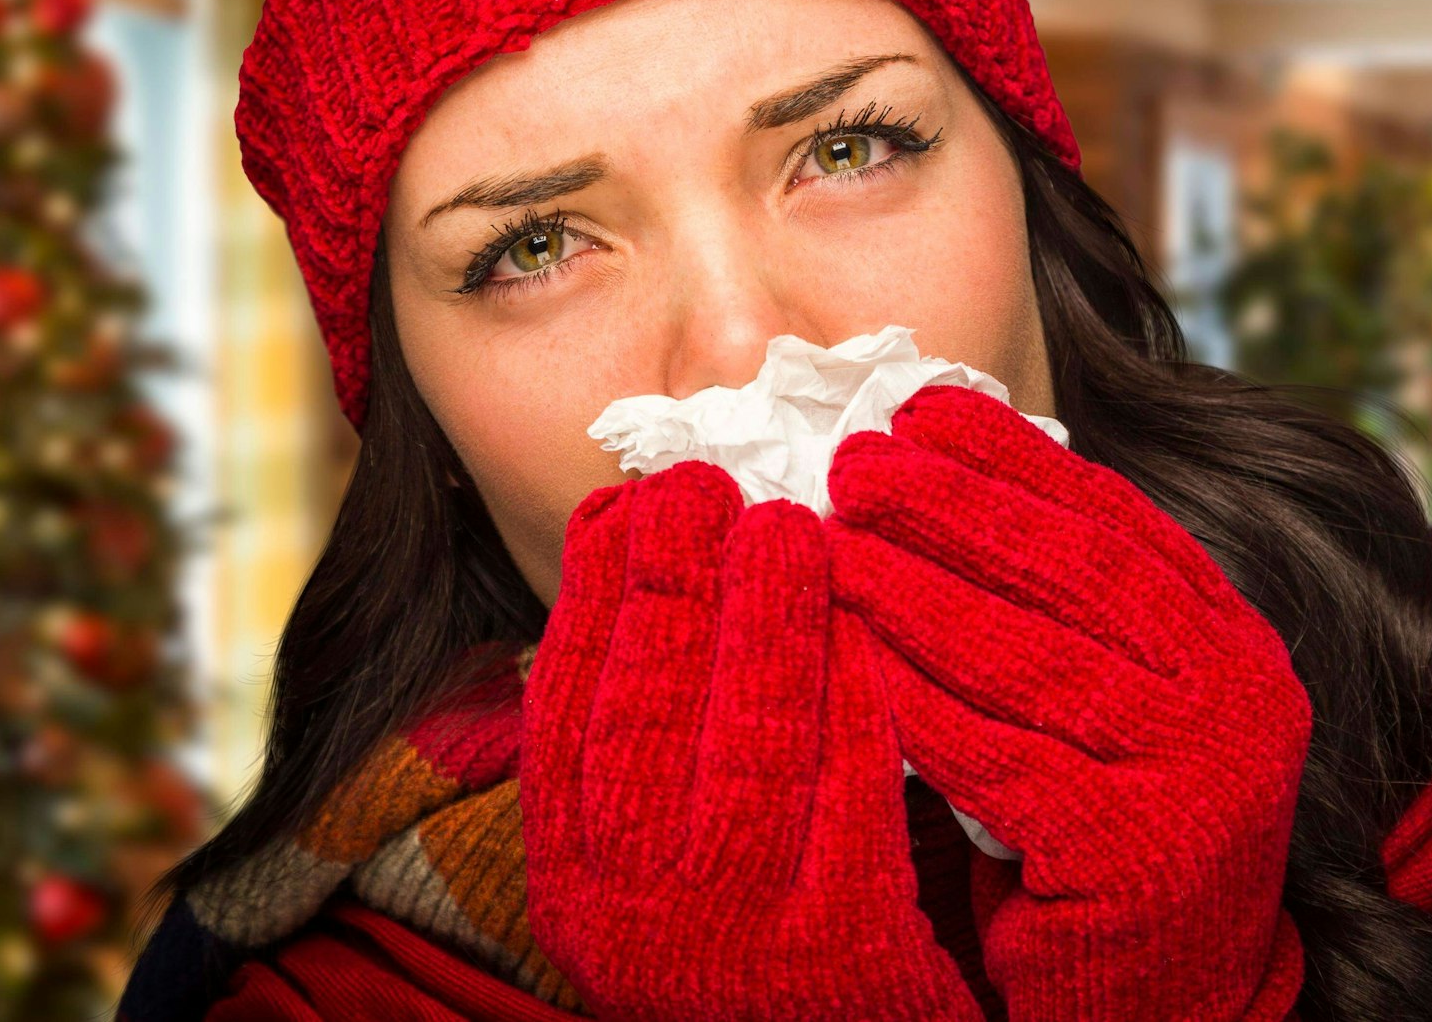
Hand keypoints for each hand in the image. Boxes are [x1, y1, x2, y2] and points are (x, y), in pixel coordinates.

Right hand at [519, 460, 982, 1021]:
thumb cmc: (728, 940)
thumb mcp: (640, 861)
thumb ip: (629, 746)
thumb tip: (630, 563)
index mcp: (570, 875)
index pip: (565, 706)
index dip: (594, 591)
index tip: (626, 503)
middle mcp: (630, 909)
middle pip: (646, 708)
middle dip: (673, 578)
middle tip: (705, 484)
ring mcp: (734, 931)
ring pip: (747, 740)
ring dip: (764, 617)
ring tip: (786, 526)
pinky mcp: (839, 947)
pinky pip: (850, 790)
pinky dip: (855, 693)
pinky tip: (865, 622)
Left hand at [823, 385, 1310, 1021]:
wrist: (1160, 993)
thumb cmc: (1098, 824)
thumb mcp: (1103, 699)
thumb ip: (1055, 606)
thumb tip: (933, 474)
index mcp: (1229, 639)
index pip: (1114, 520)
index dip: (1014, 457)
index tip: (922, 406)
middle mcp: (1236, 696)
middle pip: (1075, 572)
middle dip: (955, 505)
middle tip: (855, 460)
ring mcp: (1201, 775)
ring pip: (1031, 658)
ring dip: (916, 591)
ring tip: (828, 541)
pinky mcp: (1138, 854)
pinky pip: (998, 759)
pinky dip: (916, 701)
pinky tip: (849, 655)